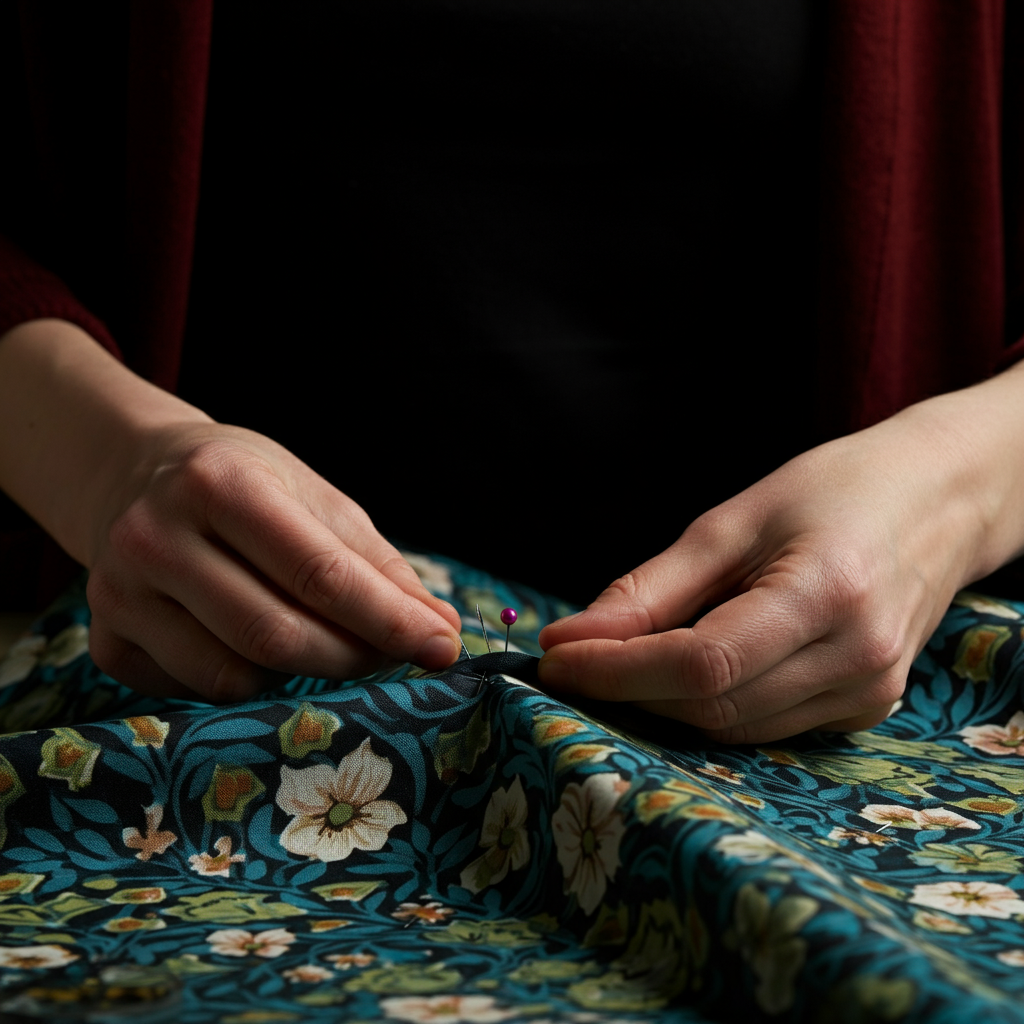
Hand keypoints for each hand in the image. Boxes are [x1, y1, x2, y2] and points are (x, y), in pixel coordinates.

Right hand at [85, 421, 462, 700]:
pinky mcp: (106, 642)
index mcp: (220, 485)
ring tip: (315, 639)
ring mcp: (119, 596)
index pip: (317, 573)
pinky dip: (243, 682)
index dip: (387, 620)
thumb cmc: (243, 484)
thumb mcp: (315, 498)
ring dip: (298, 677)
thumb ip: (378, 566)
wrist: (134, 476)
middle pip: (274, 636)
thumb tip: (441, 631)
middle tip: (387, 655)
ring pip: (233, 678)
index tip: (442, 649)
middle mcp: (155, 538)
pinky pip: (194, 692)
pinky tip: (247, 643)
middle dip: (350, 659)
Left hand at [537, 376, 1023, 742]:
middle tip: (573, 657)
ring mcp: (868, 694)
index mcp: (827, 594)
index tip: (555, 659)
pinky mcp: (864, 710)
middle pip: (711, 707)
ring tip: (621, 660)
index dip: (617, 671)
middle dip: (628, 689)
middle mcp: (857, 660)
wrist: (936, 501)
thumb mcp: (732, 521)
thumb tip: (570, 638)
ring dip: (661, 704)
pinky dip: (708, 706)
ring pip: (731, 729)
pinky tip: (683, 668)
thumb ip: (651, 589)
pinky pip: (762, 728)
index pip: (701, 664)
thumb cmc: (833, 489)